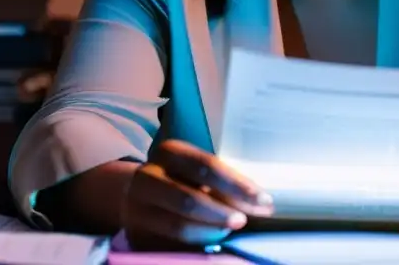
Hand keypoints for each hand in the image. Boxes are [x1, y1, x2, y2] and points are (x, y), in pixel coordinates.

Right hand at [123, 139, 273, 249]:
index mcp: (169, 152)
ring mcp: (138, 209)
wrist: (135, 194)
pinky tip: (213, 244)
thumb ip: (220, 181)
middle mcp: (148, 177)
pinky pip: (169, 244)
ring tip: (230, 231)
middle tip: (244, 220)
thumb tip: (259, 203)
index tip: (263, 199)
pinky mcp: (136, 235)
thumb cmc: (178, 177)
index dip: (237, 184)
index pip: (207, 166)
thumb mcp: (194, 169)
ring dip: (210, 232)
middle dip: (222, 212)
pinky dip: (194, 246)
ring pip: (178, 226)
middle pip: (189, 199)